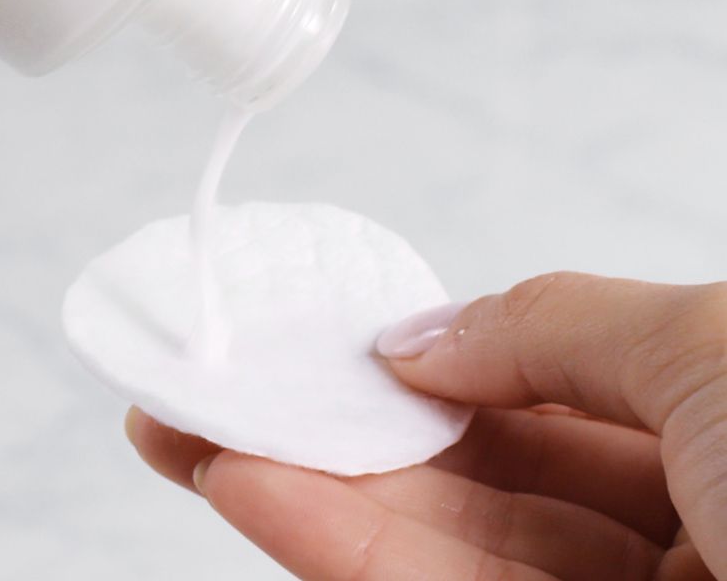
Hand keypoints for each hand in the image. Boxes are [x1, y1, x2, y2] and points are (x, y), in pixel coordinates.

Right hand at [127, 273, 726, 579]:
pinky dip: (329, 545)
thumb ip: (544, 326)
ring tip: (196, 428)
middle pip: (467, 473)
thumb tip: (414, 335)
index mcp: (717, 436)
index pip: (538, 392)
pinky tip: (249, 486)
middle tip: (222, 381)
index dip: (425, 358)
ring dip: (301, 483)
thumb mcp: (705, 342)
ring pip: (432, 546)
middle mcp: (673, 541)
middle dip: (334, 423)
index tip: (325, 334)